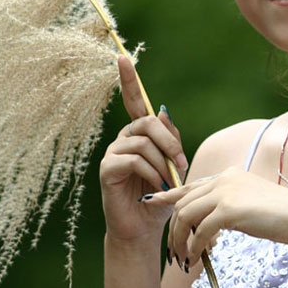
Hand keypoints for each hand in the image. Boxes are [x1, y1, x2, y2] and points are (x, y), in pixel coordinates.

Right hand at [99, 56, 189, 243]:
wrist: (144, 229)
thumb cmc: (160, 197)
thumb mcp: (173, 166)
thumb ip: (171, 140)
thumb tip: (165, 113)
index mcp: (140, 134)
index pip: (134, 101)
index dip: (129, 80)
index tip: (123, 58)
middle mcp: (124, 139)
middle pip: (148, 121)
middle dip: (169, 142)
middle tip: (180, 164)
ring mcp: (113, 152)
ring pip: (143, 142)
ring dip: (163, 163)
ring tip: (169, 183)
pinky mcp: (108, 168)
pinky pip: (135, 159)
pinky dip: (152, 173)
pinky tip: (156, 187)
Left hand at [143, 166, 287, 271]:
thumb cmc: (282, 216)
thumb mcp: (250, 205)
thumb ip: (228, 207)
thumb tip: (207, 226)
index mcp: (229, 175)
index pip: (191, 186)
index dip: (169, 196)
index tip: (152, 202)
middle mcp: (224, 178)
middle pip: (184, 203)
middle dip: (174, 229)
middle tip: (174, 252)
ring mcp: (226, 191)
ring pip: (186, 215)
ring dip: (181, 240)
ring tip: (182, 259)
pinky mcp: (230, 209)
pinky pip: (201, 230)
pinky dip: (195, 246)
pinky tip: (196, 259)